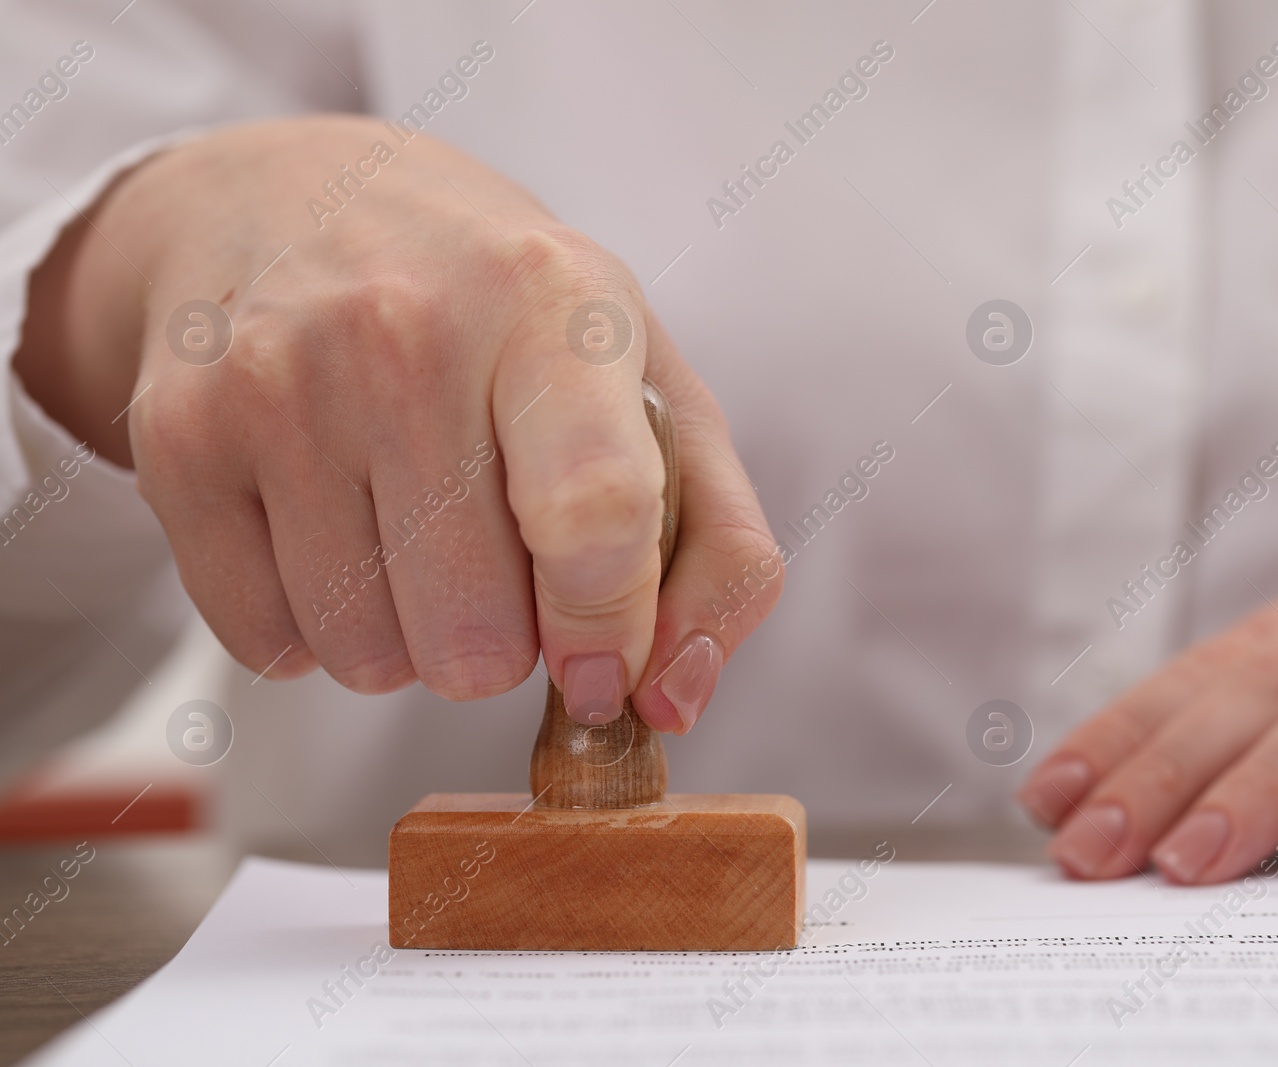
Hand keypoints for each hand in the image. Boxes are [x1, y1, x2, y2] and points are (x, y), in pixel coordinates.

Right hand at [15, 116, 779, 727]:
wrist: (294, 202)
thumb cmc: (504, 314)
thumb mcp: (652, 385)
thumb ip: (717, 546)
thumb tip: (672, 699)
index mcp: (551, 300)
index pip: (593, 512)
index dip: (607, 628)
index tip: (602, 670)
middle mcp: (405, 329)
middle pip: (475, 630)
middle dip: (505, 641)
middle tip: (497, 556)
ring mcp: (276, 379)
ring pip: (368, 654)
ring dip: (408, 637)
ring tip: (411, 533)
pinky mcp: (180, 434)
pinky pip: (269, 645)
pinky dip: (315, 630)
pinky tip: (331, 534)